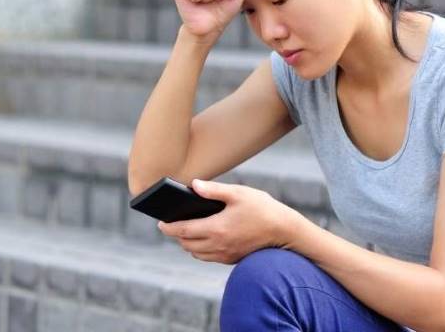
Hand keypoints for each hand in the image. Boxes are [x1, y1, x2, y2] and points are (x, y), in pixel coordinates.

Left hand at [158, 179, 297, 264]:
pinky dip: (200, 250)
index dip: (168, 227)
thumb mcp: (239, 194)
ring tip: (186, 230)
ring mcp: (225, 254)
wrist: (285, 231)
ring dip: (187, 243)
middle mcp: (218, 245)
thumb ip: (214, 190)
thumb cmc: (263, 209)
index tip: (160, 222)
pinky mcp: (232, 259)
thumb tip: (193, 185)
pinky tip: (204, 237)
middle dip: (176, 234)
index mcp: (216, 228)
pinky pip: (208, 257)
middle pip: (186, 244)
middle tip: (171, 223)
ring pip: (196, 253)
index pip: (182, 230)